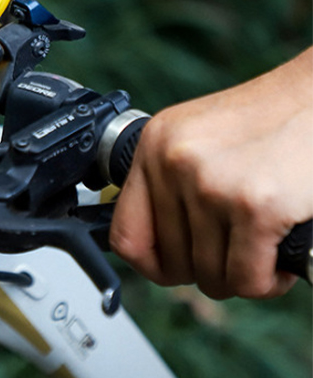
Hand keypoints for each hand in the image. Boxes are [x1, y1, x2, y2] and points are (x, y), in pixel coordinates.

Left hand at [110, 48, 312, 299]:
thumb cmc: (269, 121)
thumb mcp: (199, 139)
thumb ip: (172, 181)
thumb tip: (155, 250)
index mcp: (153, 143)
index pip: (124, 233)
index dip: (152, 262)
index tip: (176, 266)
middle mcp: (172, 161)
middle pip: (171, 261)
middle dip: (210, 268)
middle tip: (239, 250)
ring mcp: (209, 183)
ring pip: (211, 276)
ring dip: (244, 276)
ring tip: (263, 248)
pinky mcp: (254, 206)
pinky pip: (248, 280)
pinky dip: (269, 282)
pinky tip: (280, 257)